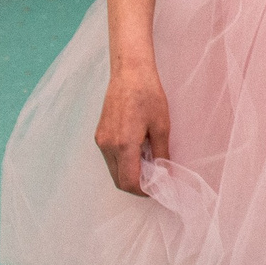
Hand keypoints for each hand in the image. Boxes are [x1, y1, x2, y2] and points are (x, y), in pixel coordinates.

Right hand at [94, 63, 170, 195]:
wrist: (130, 72)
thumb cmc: (148, 95)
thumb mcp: (162, 126)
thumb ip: (162, 153)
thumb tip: (166, 173)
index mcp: (123, 145)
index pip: (129, 182)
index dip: (144, 191)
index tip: (158, 189)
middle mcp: (107, 145)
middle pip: (119, 180)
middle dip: (137, 185)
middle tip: (156, 181)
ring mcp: (101, 140)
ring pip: (113, 170)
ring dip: (129, 174)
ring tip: (149, 164)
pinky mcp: (99, 134)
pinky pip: (110, 158)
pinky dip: (123, 162)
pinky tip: (138, 152)